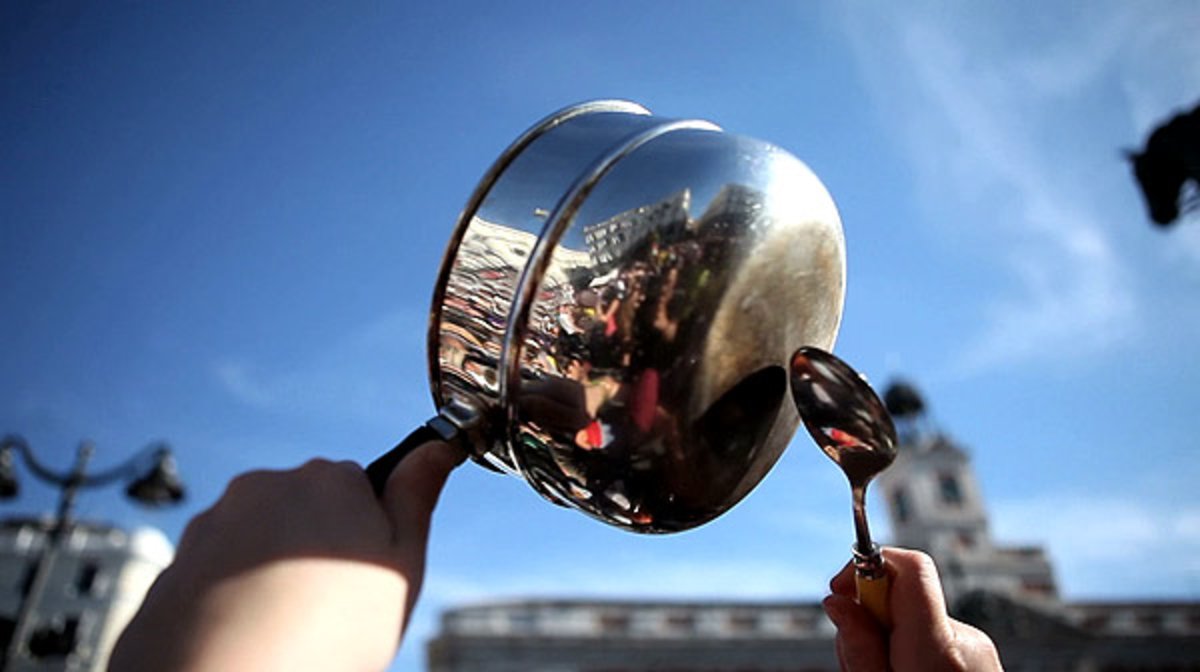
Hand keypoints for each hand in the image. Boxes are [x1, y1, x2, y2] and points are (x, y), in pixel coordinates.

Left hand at [109, 441, 463, 671]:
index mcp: (328, 479)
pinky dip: (230, 594)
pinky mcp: (176, 562)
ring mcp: (214, 522)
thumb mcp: (400, 564)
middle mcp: (265, 486)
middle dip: (314, 546)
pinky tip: (247, 632)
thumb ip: (416, 498)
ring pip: (258, 539)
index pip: (358, 487)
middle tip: (328, 605)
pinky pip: (217, 570)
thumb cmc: (327, 631)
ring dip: (271, 569)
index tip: (364, 575)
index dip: (367, 533)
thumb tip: (437, 447)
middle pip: (304, 509)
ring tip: (285, 626)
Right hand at [822, 547, 1002, 671]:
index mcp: (939, 650)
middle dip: (871, 615)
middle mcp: (966, 640)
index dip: (868, 564)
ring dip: (891, 638)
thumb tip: (837, 600)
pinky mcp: (981, 658)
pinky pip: (934, 636)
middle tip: (860, 657)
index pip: (911, 565)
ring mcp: (979, 649)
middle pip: (903, 595)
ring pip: (915, 619)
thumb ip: (859, 646)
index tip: (842, 590)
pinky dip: (912, 651)